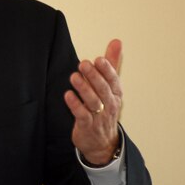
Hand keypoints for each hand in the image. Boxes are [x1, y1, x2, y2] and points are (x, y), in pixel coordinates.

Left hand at [63, 39, 122, 165]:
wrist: (103, 142)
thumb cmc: (105, 109)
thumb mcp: (110, 86)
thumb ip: (112, 63)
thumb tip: (116, 41)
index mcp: (115, 93)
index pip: (113, 80)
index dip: (107, 70)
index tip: (99, 59)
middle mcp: (109, 104)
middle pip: (103, 89)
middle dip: (94, 76)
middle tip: (84, 64)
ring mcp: (99, 116)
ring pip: (93, 101)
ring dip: (83, 88)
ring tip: (74, 77)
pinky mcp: (87, 126)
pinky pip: (82, 115)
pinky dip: (75, 105)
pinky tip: (68, 95)